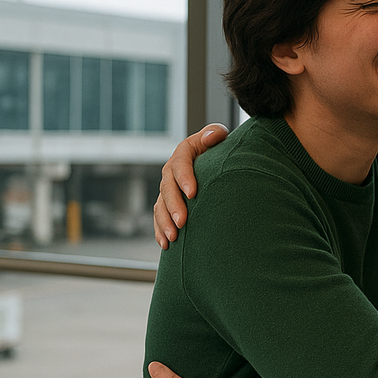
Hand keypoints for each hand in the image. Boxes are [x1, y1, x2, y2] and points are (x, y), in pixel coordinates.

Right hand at [154, 124, 229, 248]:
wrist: (212, 158)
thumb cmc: (218, 147)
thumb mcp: (218, 136)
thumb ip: (215, 133)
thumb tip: (211, 136)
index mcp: (184, 152)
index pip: (180, 164)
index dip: (185, 178)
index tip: (193, 193)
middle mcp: (171, 171)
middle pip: (167, 188)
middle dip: (173, 206)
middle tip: (182, 222)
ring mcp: (168, 188)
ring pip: (160, 206)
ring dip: (164, 222)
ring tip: (173, 238)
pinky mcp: (167, 202)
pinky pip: (159, 217)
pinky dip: (160, 231)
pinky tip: (165, 244)